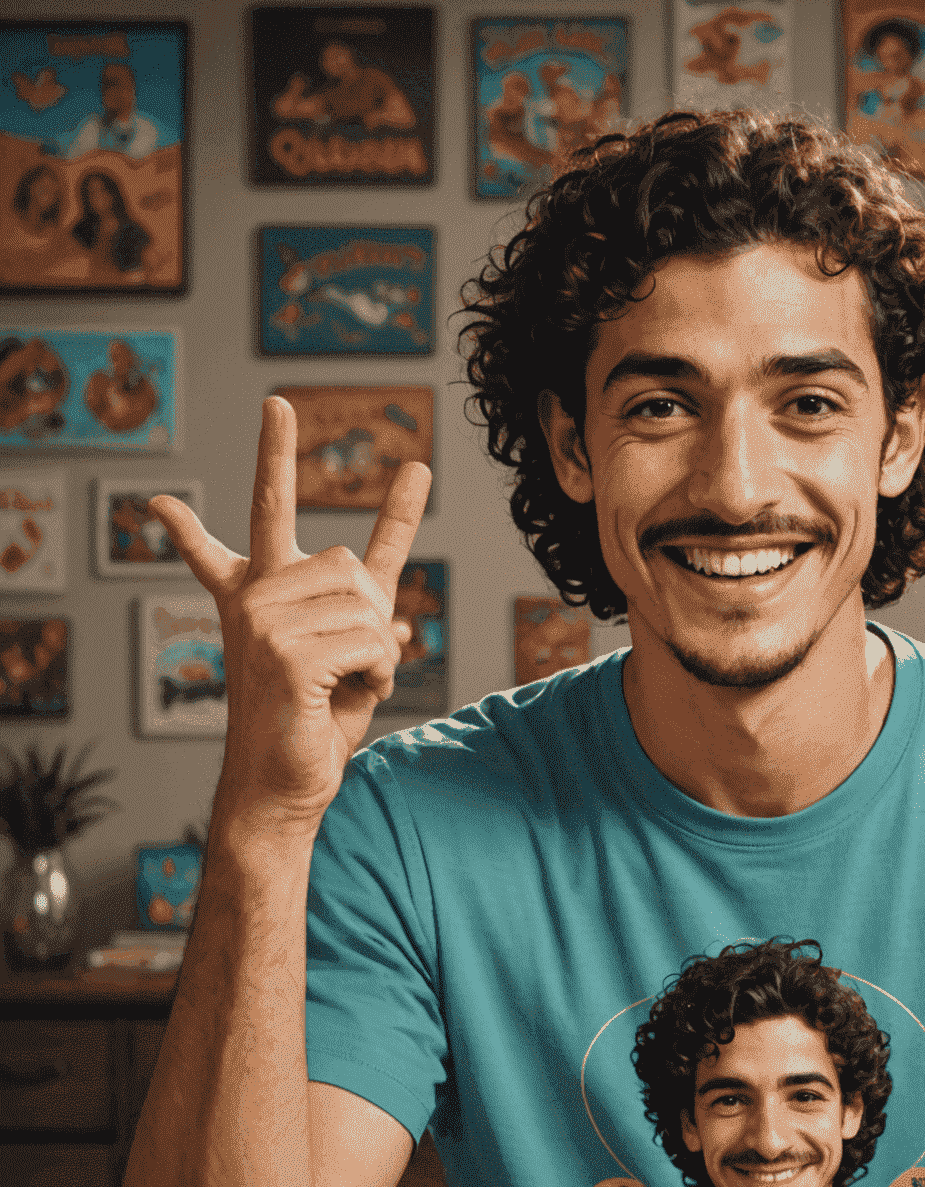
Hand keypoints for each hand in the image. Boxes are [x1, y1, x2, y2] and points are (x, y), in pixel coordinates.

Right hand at [149, 395, 430, 835]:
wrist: (285, 782)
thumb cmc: (316, 718)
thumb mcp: (354, 652)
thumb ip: (375, 614)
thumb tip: (408, 604)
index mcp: (261, 587)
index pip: (270, 506)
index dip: (276, 451)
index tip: (278, 404)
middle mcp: (254, 594)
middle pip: (353, 565)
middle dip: (373, 619)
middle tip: (348, 666)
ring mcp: (262, 619)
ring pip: (368, 605)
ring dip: (379, 654)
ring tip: (344, 685)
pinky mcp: (282, 652)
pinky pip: (372, 641)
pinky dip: (379, 675)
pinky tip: (347, 697)